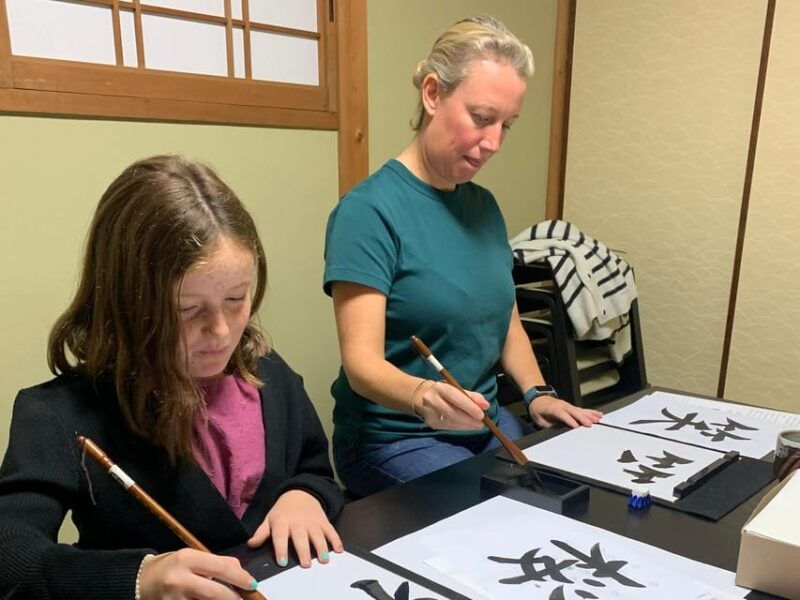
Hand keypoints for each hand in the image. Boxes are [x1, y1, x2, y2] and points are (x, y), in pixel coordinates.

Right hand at [138, 548, 256, 599]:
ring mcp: (174, 599)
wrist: (138, 581)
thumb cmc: (169, 566)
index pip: (221, 567)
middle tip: (246, 598)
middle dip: (235, 598)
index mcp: (187, 559)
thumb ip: (213, 562)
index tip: (252, 584)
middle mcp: (180, 579)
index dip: (240, 577)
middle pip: (216, 593)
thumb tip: (239, 571)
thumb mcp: (189, 557)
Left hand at [246, 489, 342, 568]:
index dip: (281, 549)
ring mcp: (312, 521)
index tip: (282, 562)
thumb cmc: (283, 510)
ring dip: (321, 547)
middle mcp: (297, 522)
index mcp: (282, 522)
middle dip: (303, 551)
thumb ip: (261, 533)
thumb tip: (251, 545)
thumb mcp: (269, 518)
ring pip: (317, 535)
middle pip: (301, 537)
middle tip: (306, 564)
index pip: (280, 537)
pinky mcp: (323, 520)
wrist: (300, 492)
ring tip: (324, 559)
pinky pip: (331, 530)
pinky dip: (336, 539)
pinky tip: (339, 549)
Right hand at [418, 381, 489, 430]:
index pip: (456, 397)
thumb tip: (485, 405)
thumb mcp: (456, 389)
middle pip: (453, 413)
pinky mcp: (431, 423)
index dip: (469, 407)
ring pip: (451, 422)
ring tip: (477, 425)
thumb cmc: (444, 392)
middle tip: (481, 423)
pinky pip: (449, 427)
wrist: (421, 396)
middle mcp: (432, 400)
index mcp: (440, 388)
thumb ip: (472, 396)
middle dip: (469, 420)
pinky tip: (468, 426)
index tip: (482, 414)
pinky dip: (461, 427)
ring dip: (467, 425)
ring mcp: (430, 413)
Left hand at [528, 395, 602, 428]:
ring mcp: (568, 405)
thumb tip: (556, 434)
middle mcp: (562, 405)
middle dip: (582, 418)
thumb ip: (549, 426)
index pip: (561, 414)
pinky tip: (598, 414)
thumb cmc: (539, 410)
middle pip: (573, 411)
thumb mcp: (540, 420)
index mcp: (552, 408)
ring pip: (579, 409)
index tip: (575, 426)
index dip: (568, 420)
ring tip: (597, 419)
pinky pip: (582, 409)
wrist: (538, 400)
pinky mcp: (571, 407)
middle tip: (590, 424)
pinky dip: (591, 412)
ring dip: (589, 414)